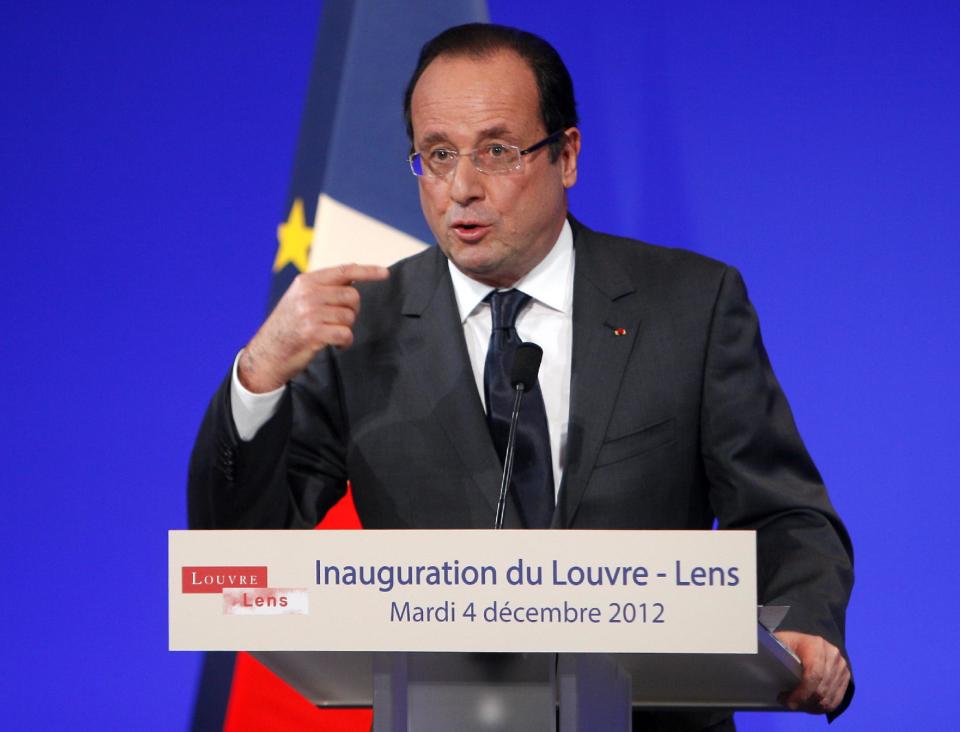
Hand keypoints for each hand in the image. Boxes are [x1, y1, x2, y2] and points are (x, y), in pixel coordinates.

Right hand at [238, 263, 389, 392]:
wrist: (267, 353)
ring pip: (349, 317)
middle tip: (339, 321)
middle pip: (352, 296)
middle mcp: (308, 294)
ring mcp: (309, 313)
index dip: (367, 271)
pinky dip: (345, 342)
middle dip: (352, 311)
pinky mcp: (313, 332)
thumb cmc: (289, 327)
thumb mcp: (300, 299)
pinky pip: (345, 334)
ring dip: (346, 328)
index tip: (385, 273)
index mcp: (306, 282)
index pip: (344, 271)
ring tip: (331, 333)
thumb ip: (324, 288)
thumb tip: (353, 278)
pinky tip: (336, 345)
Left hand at [775, 631, 849, 713]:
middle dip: (803, 702)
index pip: (814, 675)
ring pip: (828, 698)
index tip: (788, 701)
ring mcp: (841, 666)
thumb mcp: (780, 643)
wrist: (808, 642)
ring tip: (796, 703)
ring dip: (810, 706)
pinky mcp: (845, 677)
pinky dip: (820, 707)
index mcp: (816, 644)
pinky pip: (835, 701)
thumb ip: (774, 653)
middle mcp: (832, 654)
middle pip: (821, 689)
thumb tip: (762, 662)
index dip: (802, 693)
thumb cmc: (790, 643)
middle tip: (787, 702)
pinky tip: (808, 705)